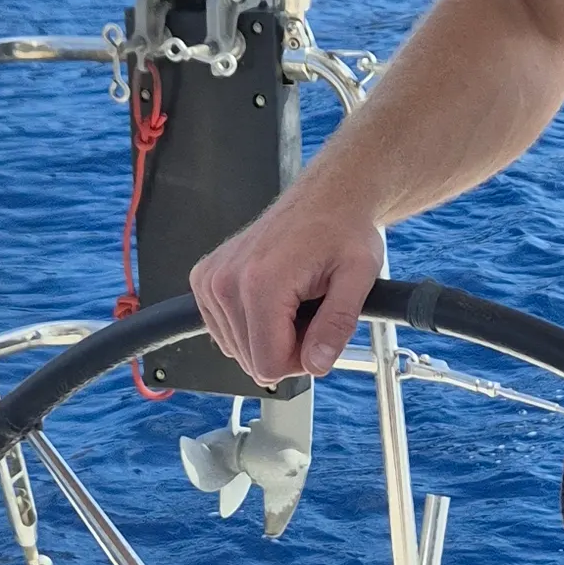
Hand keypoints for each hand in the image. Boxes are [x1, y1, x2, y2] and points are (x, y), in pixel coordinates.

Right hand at [189, 189, 385, 384]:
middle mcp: (226, 281)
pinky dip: (251, 324)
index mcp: (261, 282)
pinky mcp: (205, 279)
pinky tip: (274, 297)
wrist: (326, 198)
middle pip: (251, 361)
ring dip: (270, 335)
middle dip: (286, 347)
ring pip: (237, 349)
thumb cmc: (342, 230)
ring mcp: (211, 280)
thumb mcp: (357, 277)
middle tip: (310, 311)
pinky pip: (225, 331)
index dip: (301, 361)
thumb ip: (337, 326)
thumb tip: (316, 364)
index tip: (319, 331)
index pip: (268, 366)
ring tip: (294, 300)